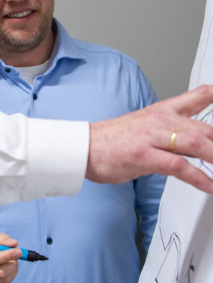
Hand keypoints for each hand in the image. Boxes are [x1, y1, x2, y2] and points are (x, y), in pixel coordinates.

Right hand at [0, 232, 20, 282]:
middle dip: (12, 265)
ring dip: (12, 272)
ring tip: (10, 264)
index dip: (6, 256)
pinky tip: (3, 273)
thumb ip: (0, 238)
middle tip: (15, 259)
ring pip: (3, 281)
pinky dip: (7, 280)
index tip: (18, 252)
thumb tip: (14, 244)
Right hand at [87, 85, 212, 192]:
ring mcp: (153, 137)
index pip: (201, 96)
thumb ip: (172, 128)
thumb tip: (196, 137)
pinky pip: (179, 166)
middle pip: (208, 128)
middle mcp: (161, 120)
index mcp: (163, 110)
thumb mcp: (145, 125)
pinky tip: (210, 187)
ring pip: (198, 144)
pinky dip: (200, 178)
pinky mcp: (144, 155)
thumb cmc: (112, 141)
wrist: (82, 147)